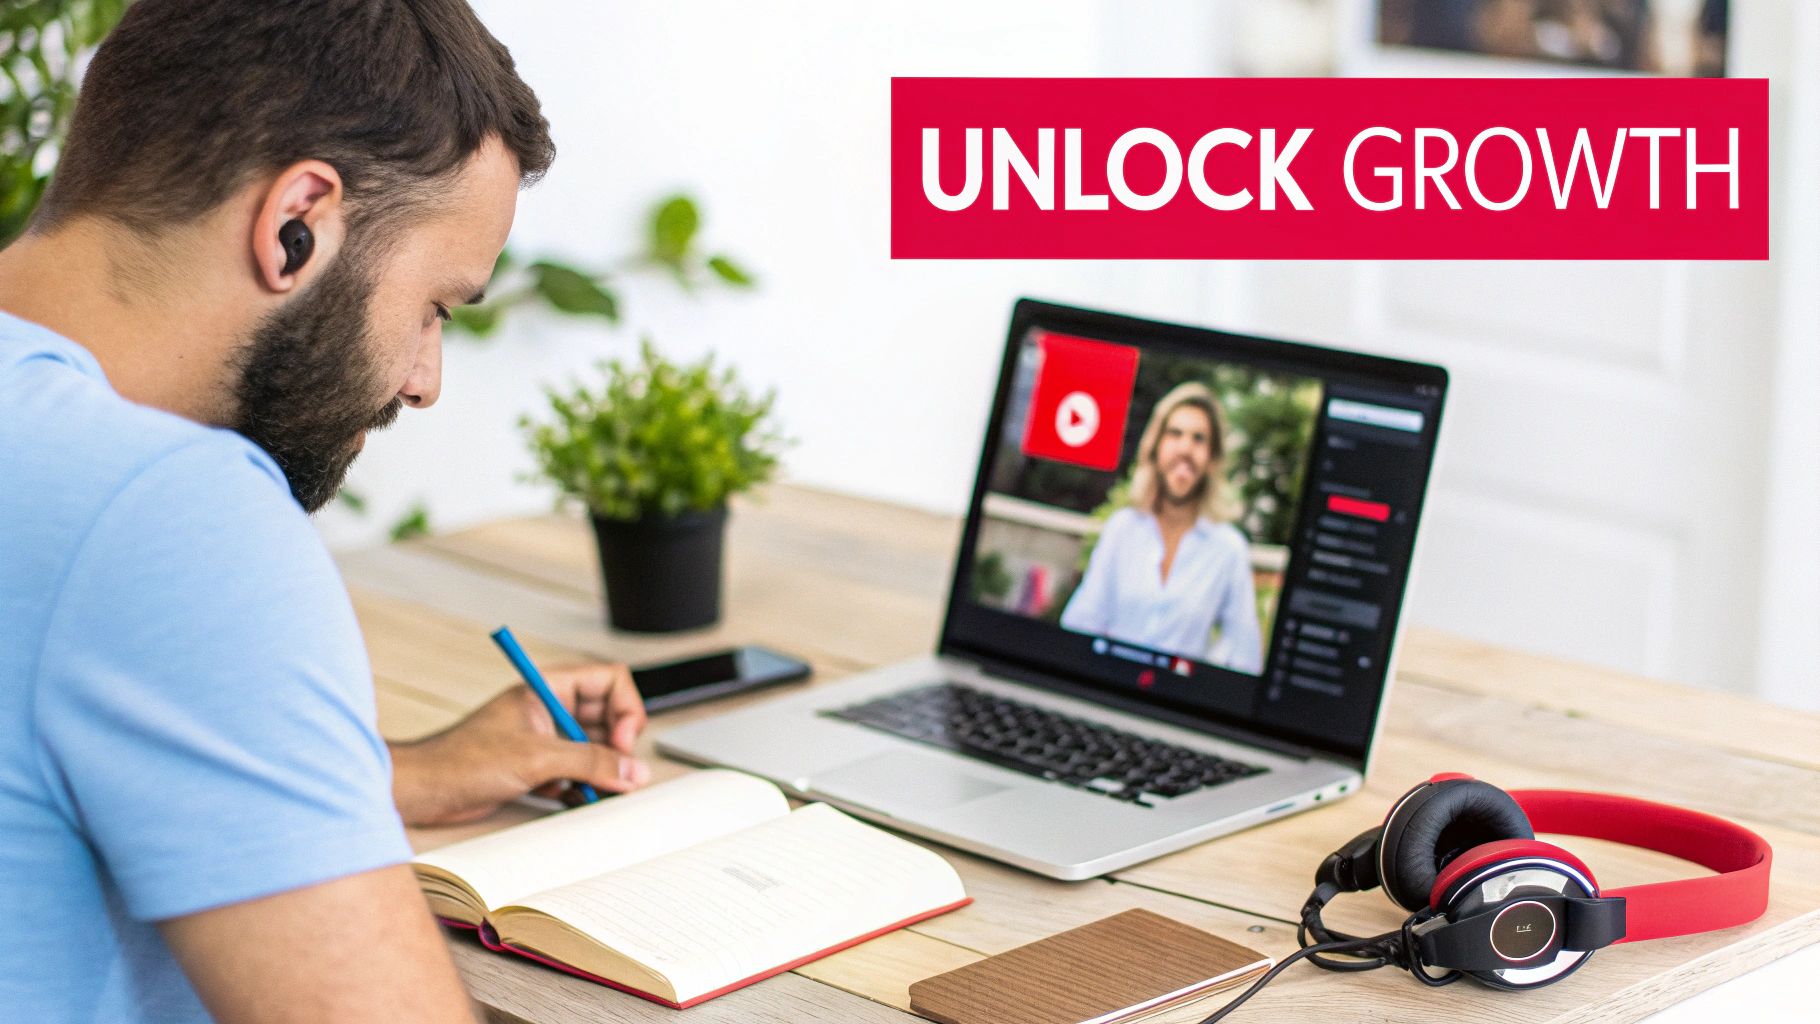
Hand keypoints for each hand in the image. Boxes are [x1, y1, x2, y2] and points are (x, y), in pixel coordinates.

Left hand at [390, 663, 649, 826]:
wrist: (424, 791)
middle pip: (607, 719)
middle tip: (617, 773)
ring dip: (600, 772)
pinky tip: (571, 800)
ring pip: (593, 750)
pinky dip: (580, 788)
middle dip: (616, 748)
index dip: (625, 710)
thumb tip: (632, 771)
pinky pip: (575, 774)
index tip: (621, 742)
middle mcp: (550, 710)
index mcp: (549, 688)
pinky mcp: (537, 767)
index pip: (609, 681)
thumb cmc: (461, 760)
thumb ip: (590, 762)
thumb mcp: (536, 758)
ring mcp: (544, 739)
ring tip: (596, 792)